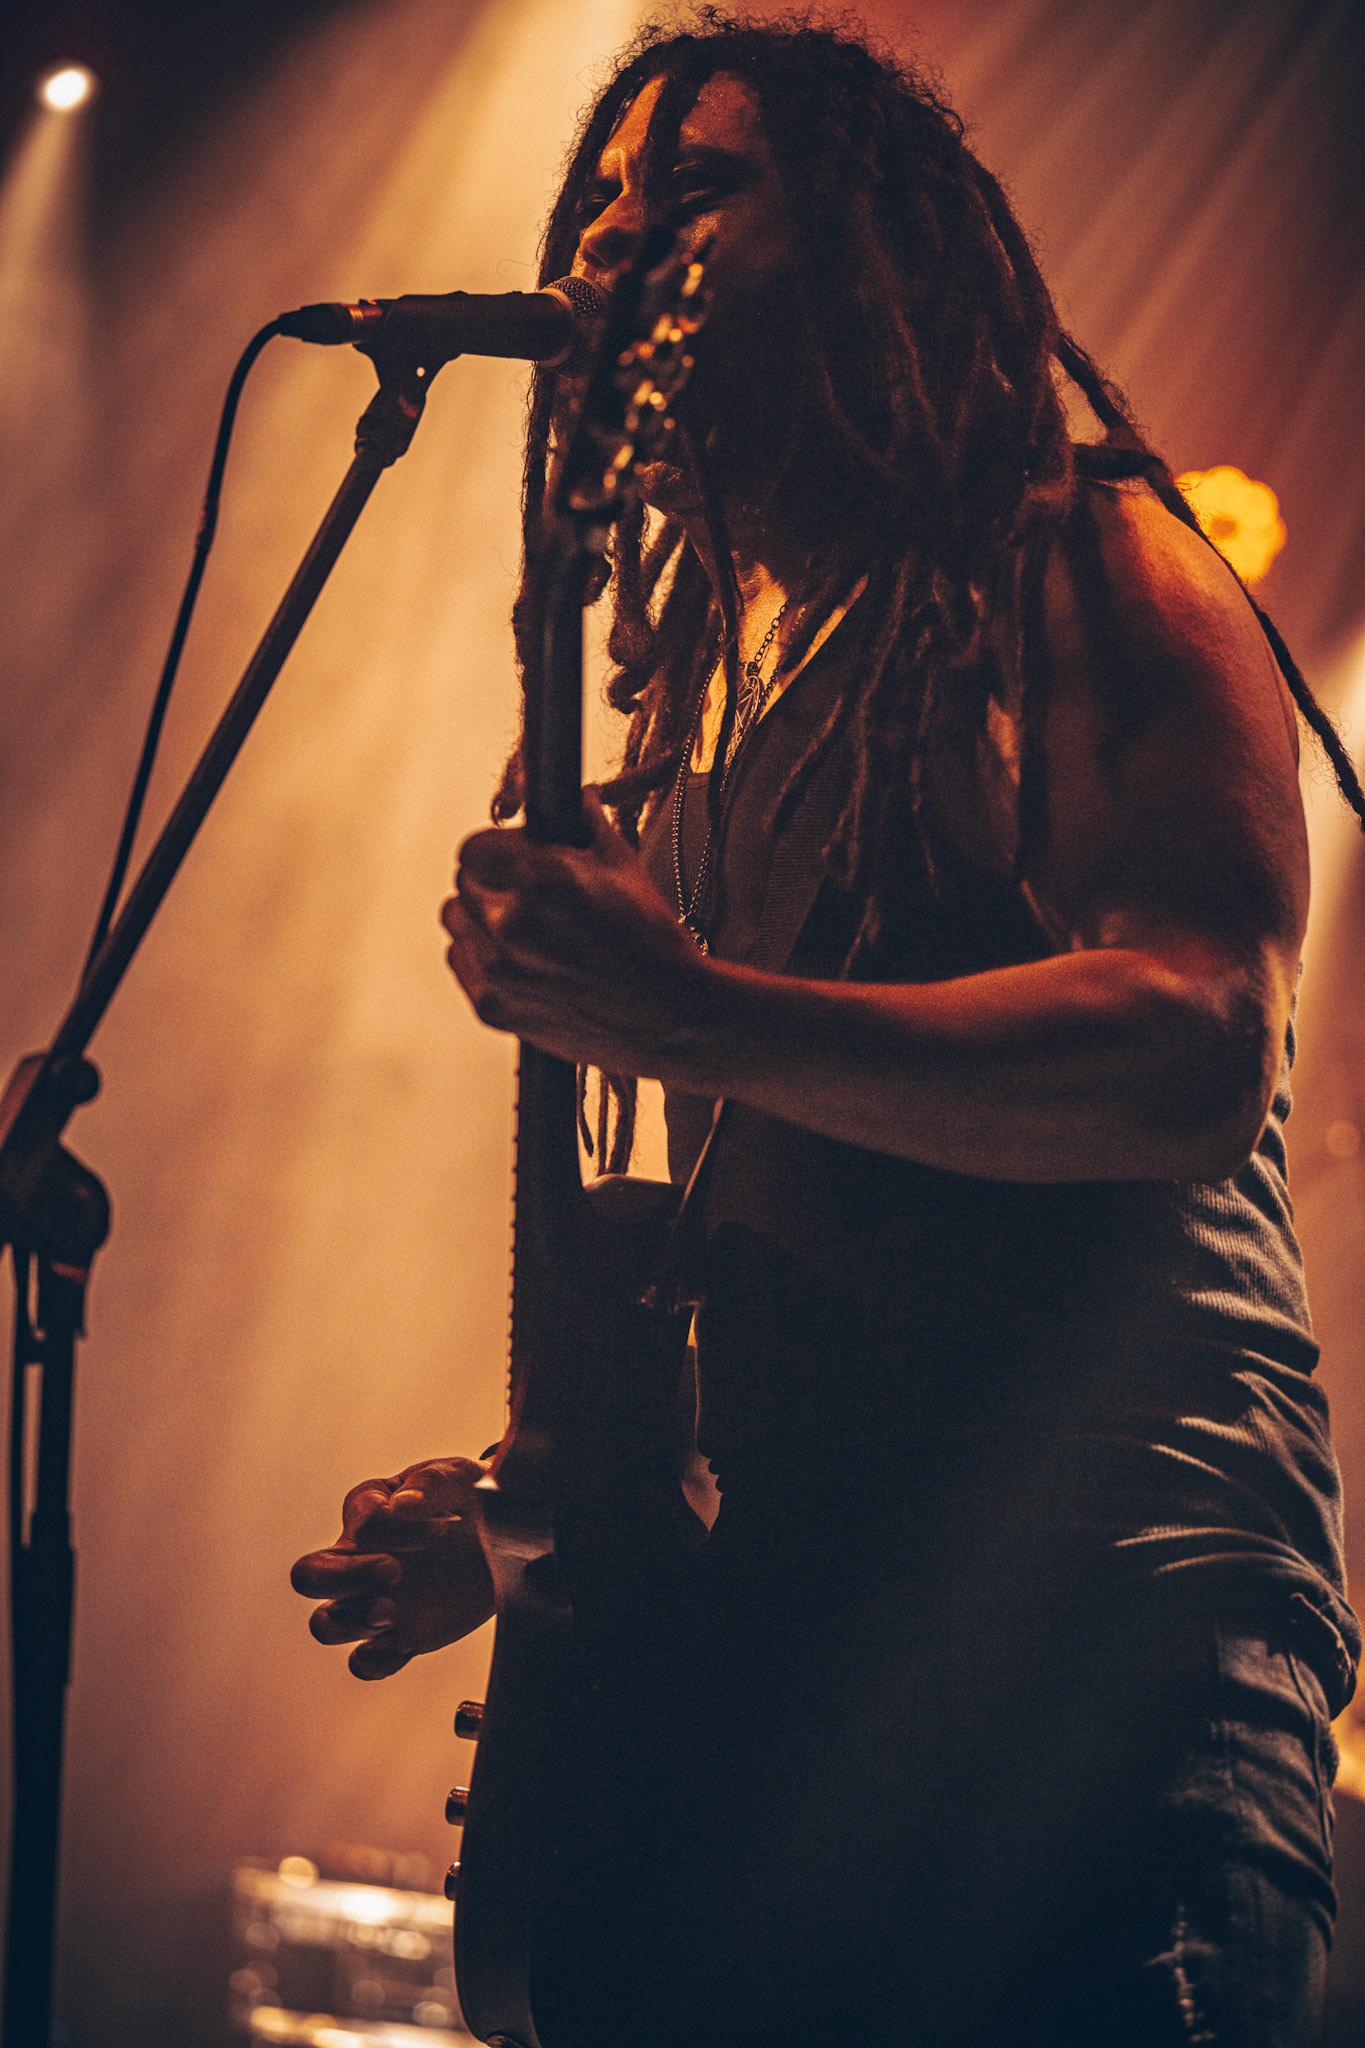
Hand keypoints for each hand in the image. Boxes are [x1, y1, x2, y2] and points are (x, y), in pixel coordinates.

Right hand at [290, 1457, 494, 1678]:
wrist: (505, 1536)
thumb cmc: (472, 1497)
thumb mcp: (459, 1476)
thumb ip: (430, 1483)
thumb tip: (403, 1503)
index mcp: (370, 1509)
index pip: (361, 1520)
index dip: (397, 1527)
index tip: (441, 1527)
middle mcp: (361, 1558)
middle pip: (310, 1575)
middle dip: (343, 1577)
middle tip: (393, 1570)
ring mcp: (376, 1600)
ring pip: (325, 1625)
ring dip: (351, 1623)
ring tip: (392, 1612)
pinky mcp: (401, 1636)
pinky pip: (366, 1662)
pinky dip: (374, 1662)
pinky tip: (401, 1644)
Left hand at [441, 789, 708, 1078]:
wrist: (672, 1016)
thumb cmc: (653, 939)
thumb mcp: (623, 866)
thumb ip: (585, 822)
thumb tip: (574, 794)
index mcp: (541, 879)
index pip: (474, 846)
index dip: (498, 847)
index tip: (513, 855)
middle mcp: (511, 923)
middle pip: (465, 881)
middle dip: (493, 880)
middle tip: (529, 893)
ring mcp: (497, 970)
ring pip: (457, 920)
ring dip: (481, 917)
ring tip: (525, 927)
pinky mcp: (492, 1007)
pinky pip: (460, 959)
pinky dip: (482, 954)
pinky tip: (522, 957)